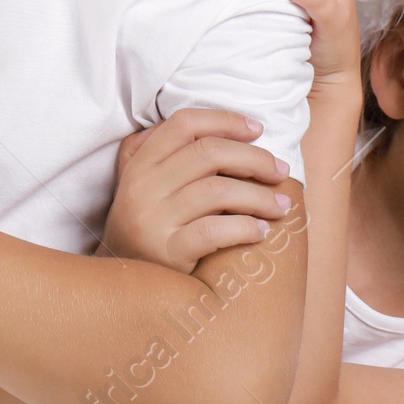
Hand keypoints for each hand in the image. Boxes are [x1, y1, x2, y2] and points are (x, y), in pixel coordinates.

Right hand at [96, 108, 292, 272]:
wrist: (121, 282)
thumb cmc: (144, 223)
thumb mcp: (142, 179)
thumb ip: (164, 148)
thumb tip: (218, 124)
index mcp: (140, 162)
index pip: (185, 123)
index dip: (225, 120)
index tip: (258, 129)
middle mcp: (143, 186)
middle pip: (209, 153)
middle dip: (255, 158)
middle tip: (281, 171)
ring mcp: (153, 220)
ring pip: (218, 191)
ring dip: (259, 196)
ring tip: (281, 205)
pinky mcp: (166, 253)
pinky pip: (214, 231)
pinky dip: (245, 227)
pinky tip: (261, 231)